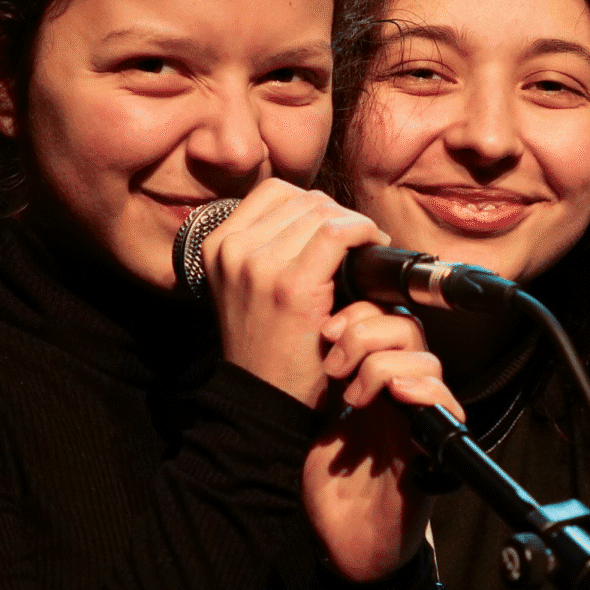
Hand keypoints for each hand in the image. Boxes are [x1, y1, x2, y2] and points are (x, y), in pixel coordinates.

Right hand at [199, 179, 389, 408]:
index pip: (275, 192)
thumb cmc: (264, 343)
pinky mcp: (292, 286)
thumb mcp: (244, 284)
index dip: (313, 204)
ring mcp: (259, 266)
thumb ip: (265, 245)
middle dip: (338, 216)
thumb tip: (317, 210)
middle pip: (303, 200)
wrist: (261, 397)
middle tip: (357, 242)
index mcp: (217, 245)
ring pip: (323, 212)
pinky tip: (372, 244)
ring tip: (364, 248)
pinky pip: (338, 233)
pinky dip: (362, 232)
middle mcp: (233, 250)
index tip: (333, 227)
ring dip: (353, 225)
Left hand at [304, 301, 465, 582]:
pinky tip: (394, 397)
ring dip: (384, 365)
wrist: (344, 545)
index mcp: (371, 383)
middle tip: (334, 363)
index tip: (324, 333)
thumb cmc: (331, 488)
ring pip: (426, 361)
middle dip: (367, 333)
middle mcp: (399, 396)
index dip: (356, 315)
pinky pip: (445, 405)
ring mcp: (417, 420)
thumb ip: (321, 382)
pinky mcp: (430, 448)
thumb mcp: (317, 421)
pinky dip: (423, 391)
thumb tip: (302, 334)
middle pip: (407, 329)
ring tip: (353, 394)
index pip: (382, 320)